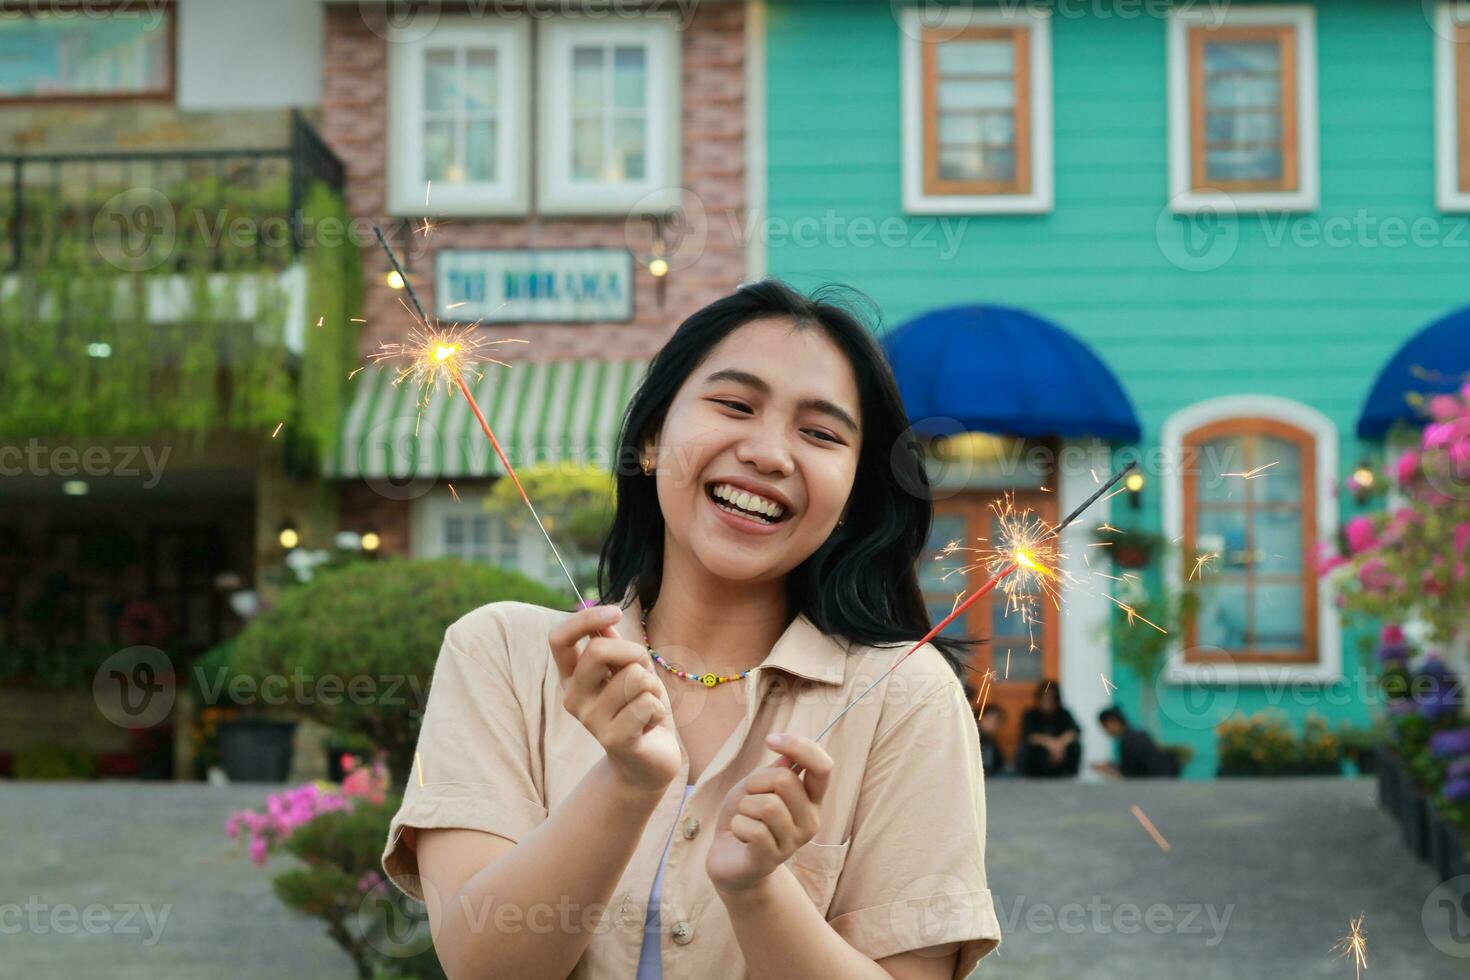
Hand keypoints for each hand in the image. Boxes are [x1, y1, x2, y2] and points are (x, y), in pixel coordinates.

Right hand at [547, 605, 679, 793]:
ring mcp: (590, 721)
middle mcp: (573, 699)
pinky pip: (646, 703)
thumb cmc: (639, 710)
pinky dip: (659, 709)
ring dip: (652, 687)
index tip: (615, 614)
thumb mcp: (629, 671)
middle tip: (644, 674)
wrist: (648, 764)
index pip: (559, 640)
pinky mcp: (613, 739)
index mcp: (572, 678)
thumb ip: (615, 647)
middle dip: (635, 654)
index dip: (585, 619)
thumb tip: (604, 622)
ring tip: (646, 706)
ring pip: (633, 676)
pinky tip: (650, 726)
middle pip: (599, 651)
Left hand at [706, 733, 831, 895]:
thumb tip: (788, 756)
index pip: (823, 767)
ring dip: (745, 806)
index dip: (799, 747)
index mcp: (811, 799)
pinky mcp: (771, 859)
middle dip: (756, 782)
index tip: (771, 740)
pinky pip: (753, 829)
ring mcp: (793, 842)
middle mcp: (810, 821)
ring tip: (745, 818)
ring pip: (767, 805)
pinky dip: (738, 825)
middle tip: (748, 797)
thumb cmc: (745, 817)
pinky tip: (740, 835)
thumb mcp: (755, 786)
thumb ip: (774, 771)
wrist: (728, 858)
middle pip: (786, 781)